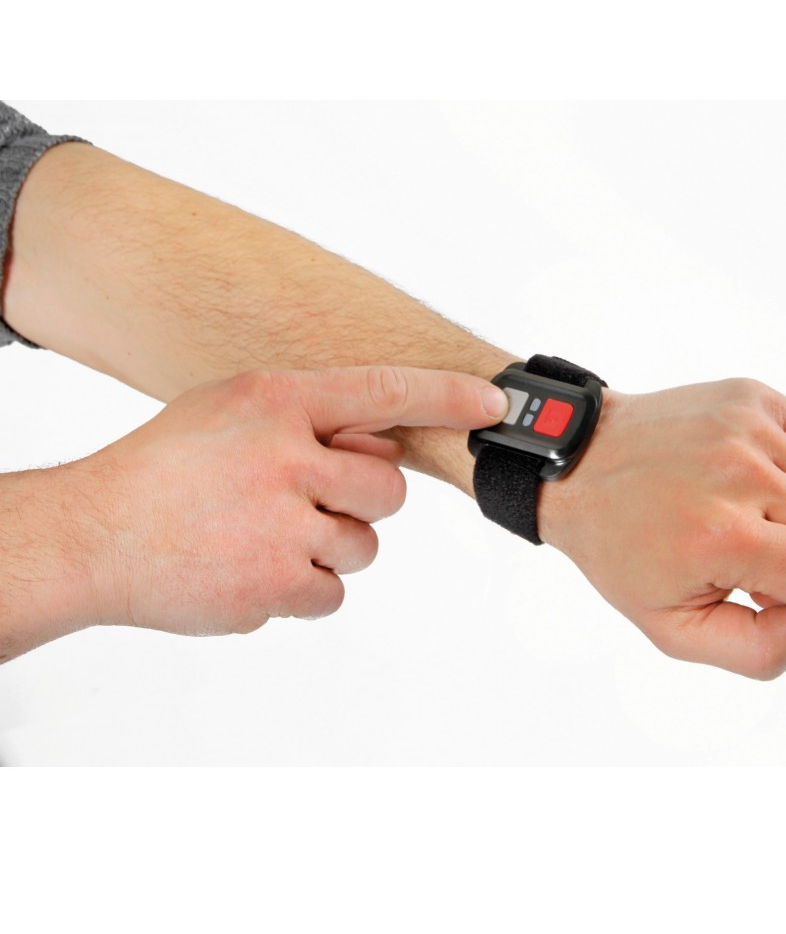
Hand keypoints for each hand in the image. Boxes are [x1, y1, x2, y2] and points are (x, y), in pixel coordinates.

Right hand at [70, 366, 508, 636]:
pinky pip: (332, 593)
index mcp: (275, 402)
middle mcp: (286, 458)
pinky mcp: (276, 586)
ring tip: (261, 536)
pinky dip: (302, 588)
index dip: (446, 395)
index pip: (383, 390)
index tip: (494, 403)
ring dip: (326, 548)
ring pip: (364, 547)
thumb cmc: (166, 469)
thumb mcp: (230, 410)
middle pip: (388, 489)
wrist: (93, 535)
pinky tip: (252, 568)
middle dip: (359, 500)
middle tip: (304, 501)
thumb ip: (306, 416)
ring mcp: (282, 526)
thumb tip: (381, 438)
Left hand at [539, 378, 785, 679]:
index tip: (752, 581)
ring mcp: (746, 427)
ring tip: (743, 510)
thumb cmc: (620, 547)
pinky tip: (744, 476)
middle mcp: (741, 473)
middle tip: (743, 548)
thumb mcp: (672, 627)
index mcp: (723, 536)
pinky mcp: (750, 395)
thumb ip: (760, 650)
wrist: (580, 467)